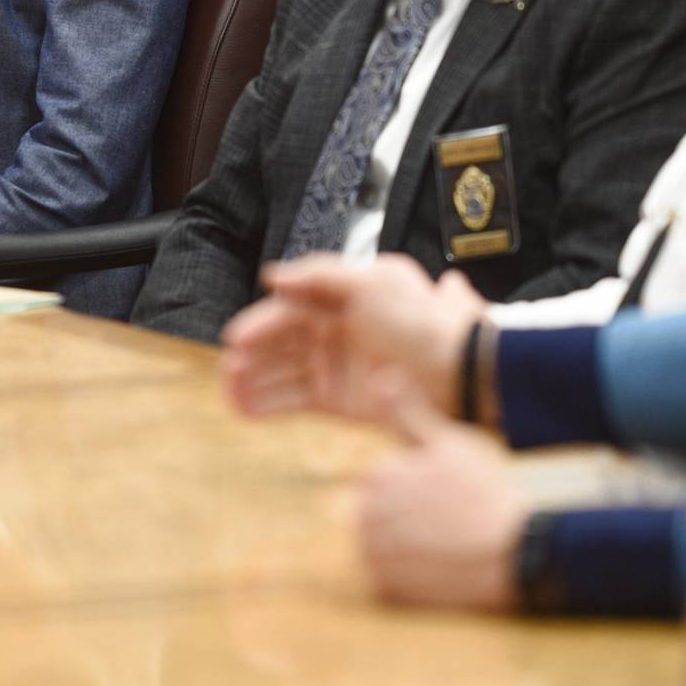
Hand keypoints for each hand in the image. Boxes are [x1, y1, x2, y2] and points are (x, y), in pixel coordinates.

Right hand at [220, 253, 484, 423]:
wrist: (457, 371)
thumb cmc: (420, 321)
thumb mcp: (375, 283)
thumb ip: (321, 275)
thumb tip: (272, 275)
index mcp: (337, 299)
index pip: (288, 311)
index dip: (260, 325)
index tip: (236, 340)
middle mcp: (330, 331)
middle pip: (278, 343)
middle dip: (250, 356)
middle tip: (228, 370)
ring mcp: (331, 367)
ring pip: (280, 373)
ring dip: (252, 381)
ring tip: (228, 393)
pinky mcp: (336, 400)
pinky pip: (293, 401)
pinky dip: (268, 405)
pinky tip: (244, 410)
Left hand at [358, 379, 527, 611]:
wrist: (518, 551)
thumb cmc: (487, 491)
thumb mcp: (450, 442)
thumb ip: (407, 413)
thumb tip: (381, 376)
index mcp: (378, 475)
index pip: (384, 482)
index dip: (419, 487)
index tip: (448, 494)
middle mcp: (365, 515)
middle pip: (378, 515)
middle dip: (407, 517)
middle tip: (450, 520)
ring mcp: (374, 555)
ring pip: (382, 547)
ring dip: (407, 547)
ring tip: (448, 543)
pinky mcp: (386, 590)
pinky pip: (389, 581)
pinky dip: (411, 577)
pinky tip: (442, 568)